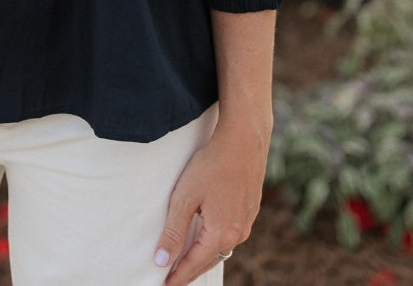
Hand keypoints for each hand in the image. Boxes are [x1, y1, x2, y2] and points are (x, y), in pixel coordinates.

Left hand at [152, 124, 267, 284]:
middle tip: (173, 278)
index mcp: (220, 234)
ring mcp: (246, 222)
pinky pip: (231, 234)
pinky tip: (207, 237)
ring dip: (204, 256)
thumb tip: (162, 260)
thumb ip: (173, 230)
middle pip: (209, 260)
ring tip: (187, 261)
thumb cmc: (211, 165)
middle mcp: (237, 234)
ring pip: (222, 248)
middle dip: (191, 270)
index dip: (178, 277)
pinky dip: (216, 241)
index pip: (194, 265)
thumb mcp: (185, 197)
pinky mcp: (250, 210)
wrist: (243, 140)